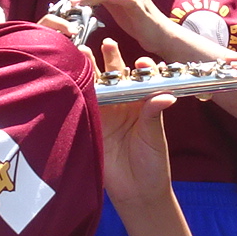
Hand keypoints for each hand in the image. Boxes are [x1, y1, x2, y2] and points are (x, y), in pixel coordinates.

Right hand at [91, 42, 176, 204]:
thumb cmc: (152, 163)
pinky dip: (76, 92)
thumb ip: (154, 115)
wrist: (136, 192)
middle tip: (106, 43)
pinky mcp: (89, 125)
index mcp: (141, 103)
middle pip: (115, 77)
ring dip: (90, 70)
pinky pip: (82, 106)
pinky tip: (71, 77)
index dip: (140, 68)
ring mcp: (104, 114)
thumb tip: (166, 95)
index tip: (141, 62)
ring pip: (96, 87)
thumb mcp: (154, 137)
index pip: (140, 79)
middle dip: (110, 60)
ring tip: (83, 52)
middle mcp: (122, 105)